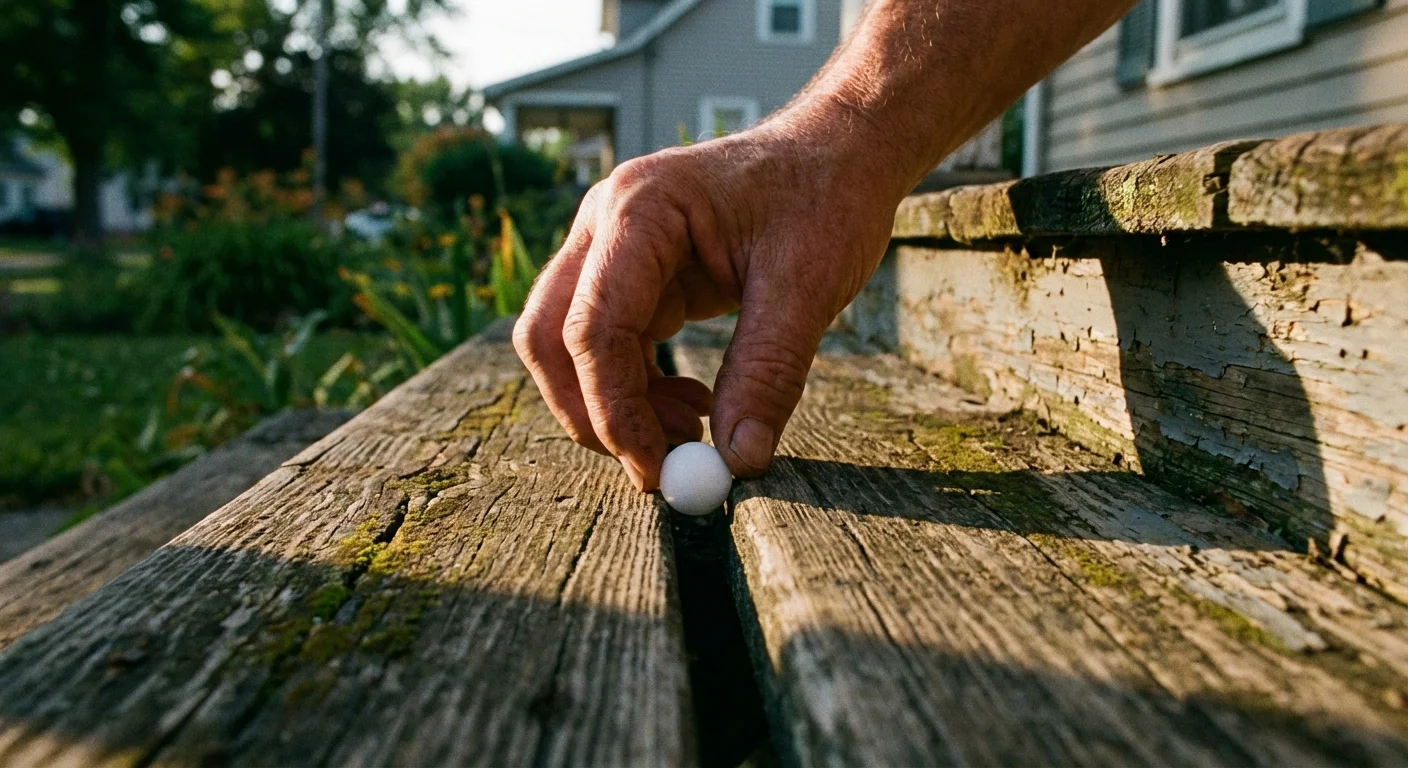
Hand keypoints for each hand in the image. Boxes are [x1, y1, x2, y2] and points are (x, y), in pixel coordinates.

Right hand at [513, 104, 908, 490]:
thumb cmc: (825, 195)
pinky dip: (638, 388)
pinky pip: (608, 345)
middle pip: (551, 336)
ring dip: (618, 405)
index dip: (615, 409)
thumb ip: (768, 372)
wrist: (838, 151)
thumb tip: (738, 460)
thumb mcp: (808, 284)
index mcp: (641, 209)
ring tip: (696, 431)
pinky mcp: (631, 273)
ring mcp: (611, 247)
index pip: (593, 326)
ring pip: (570, 347)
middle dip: (593, 412)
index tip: (658, 469)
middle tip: (657, 466)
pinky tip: (697, 404)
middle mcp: (607, 223)